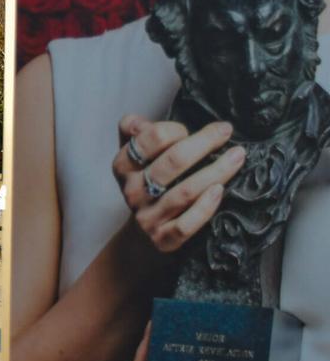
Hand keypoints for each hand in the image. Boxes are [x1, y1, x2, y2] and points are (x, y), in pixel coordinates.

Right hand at [113, 115, 244, 252]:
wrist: (145, 226)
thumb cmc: (149, 180)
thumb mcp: (135, 153)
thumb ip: (135, 131)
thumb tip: (138, 122)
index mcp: (123, 165)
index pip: (150, 139)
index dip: (175, 129)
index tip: (190, 129)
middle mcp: (132, 191)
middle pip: (172, 162)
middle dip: (204, 143)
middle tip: (225, 131)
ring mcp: (147, 216)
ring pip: (185, 192)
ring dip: (216, 171)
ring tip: (237, 157)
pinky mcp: (162, 238)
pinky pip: (186, 224)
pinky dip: (205, 207)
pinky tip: (220, 191)